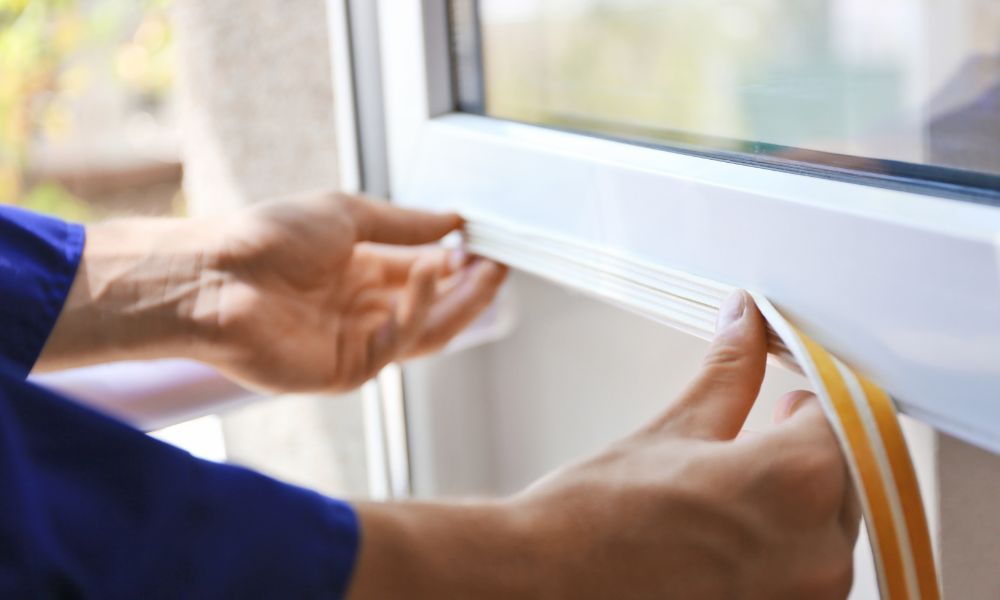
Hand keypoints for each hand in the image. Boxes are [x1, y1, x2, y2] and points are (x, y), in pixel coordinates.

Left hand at [207, 193, 505, 392]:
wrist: (215, 275)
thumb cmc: (265, 239)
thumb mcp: (347, 215)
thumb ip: (404, 224)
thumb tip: (453, 220)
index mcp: (359, 273)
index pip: (423, 274)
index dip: (456, 262)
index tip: (486, 243)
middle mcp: (362, 310)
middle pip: (433, 308)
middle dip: (470, 288)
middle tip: (499, 265)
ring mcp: (356, 342)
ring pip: (426, 331)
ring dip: (461, 303)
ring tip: (486, 272)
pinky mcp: (348, 369)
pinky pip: (398, 341)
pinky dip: (419, 306)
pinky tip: (431, 269)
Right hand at [350, 291, 859, 598]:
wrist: (547, 584)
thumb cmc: (596, 517)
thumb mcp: (673, 431)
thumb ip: (729, 373)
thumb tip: (745, 318)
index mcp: (797, 482)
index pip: (845, 423)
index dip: (812, 407)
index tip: (788, 403)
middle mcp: (818, 552)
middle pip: (846, 480)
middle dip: (806, 456)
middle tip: (756, 442)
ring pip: (830, 531)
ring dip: (797, 505)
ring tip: (732, 494)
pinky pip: (806, 575)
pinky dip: (783, 551)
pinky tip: (730, 537)